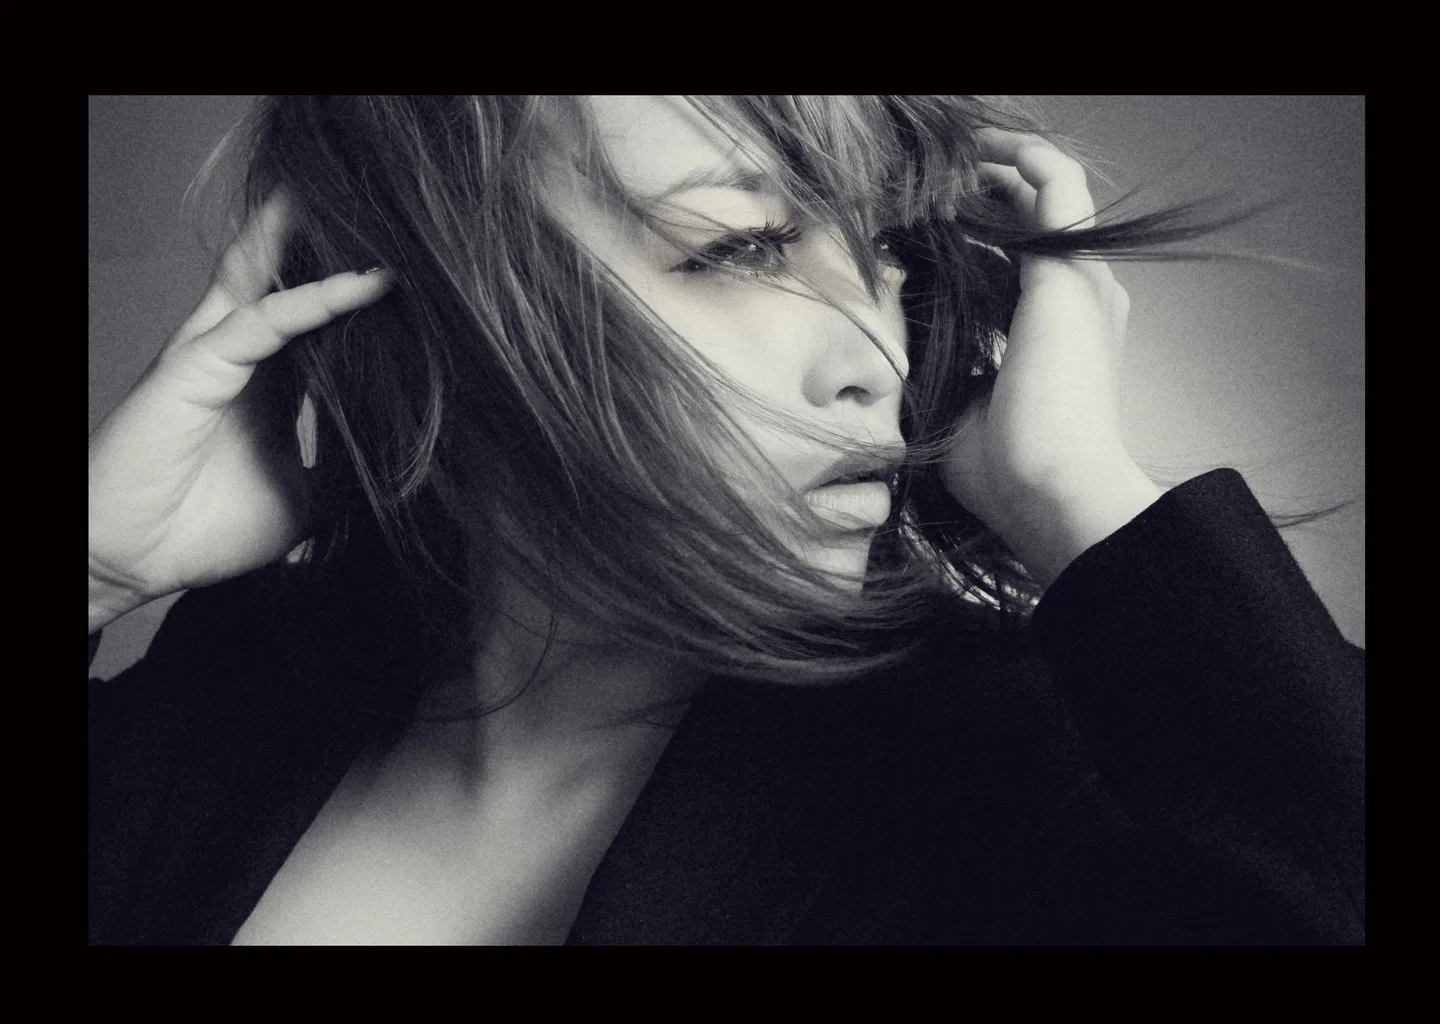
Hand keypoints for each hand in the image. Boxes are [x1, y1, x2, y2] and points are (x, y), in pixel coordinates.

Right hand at [88, 192, 392, 630]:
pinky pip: (264, 317)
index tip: (440, 292)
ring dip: (327, 246)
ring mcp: (221, 351)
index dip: (378, 307)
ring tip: (381, 208)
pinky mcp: (198, 360)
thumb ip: (351, 472)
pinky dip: (315, 298)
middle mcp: (248, 355)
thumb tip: (416, 468)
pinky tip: (364, 283)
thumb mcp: (309, 501)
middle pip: (301, 283)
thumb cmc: (208, 529)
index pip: (331, 325)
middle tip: (417, 226)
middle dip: (351, 253)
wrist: (137, 558)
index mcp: (273, 384)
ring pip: (276, 277)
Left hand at [941, 130, 1161, 588]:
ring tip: (945, 156)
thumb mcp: (963, 408)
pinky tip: (971, 150)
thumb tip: (903, 342)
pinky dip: (1015, 154)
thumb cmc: (1010, 472)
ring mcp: (1081, 280)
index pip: (1019, 258)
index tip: (924, 219)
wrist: (1052, 491)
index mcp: (1059, 332)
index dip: (976, 230)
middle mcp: (1080, 298)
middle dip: (983, 188)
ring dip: (996, 164)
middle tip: (928, 179)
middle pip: (1035, 214)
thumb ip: (946, 367)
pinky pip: (1051, 178)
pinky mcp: (1068, 269)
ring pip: (1046, 187)